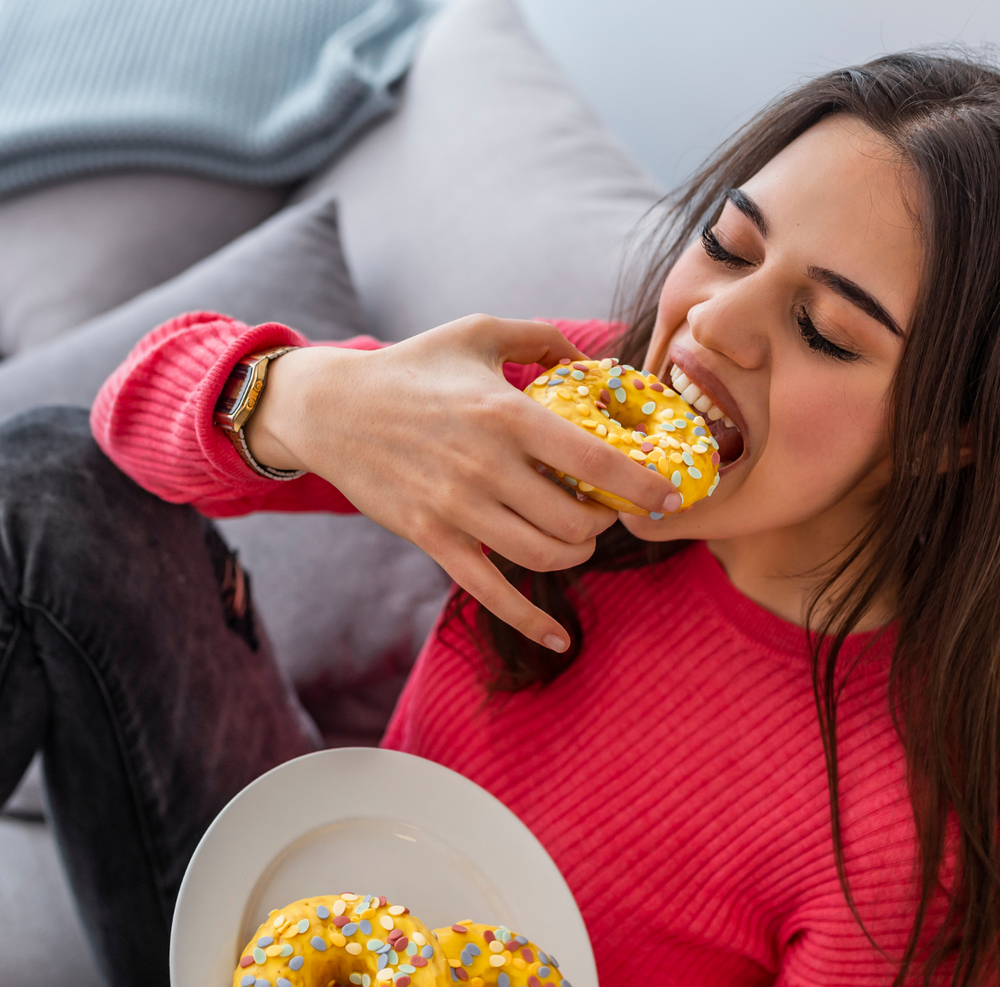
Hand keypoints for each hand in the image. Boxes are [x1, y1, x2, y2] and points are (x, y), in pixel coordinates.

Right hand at [248, 316, 682, 651]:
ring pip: (544, 555)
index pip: (594, 460)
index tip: (668, 496)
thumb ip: (543, 339)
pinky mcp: (433, 538)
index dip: (642, 485)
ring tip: (579, 537)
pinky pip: (491, 592)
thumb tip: (598, 361)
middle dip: (604, 522)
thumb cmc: (412, 367)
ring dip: (576, 554)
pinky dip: (530, 621)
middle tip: (608, 510)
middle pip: (574, 519)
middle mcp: (486, 467)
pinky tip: (559, 640)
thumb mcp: (478, 333)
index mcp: (506, 415)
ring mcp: (458, 509)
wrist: (332, 409)